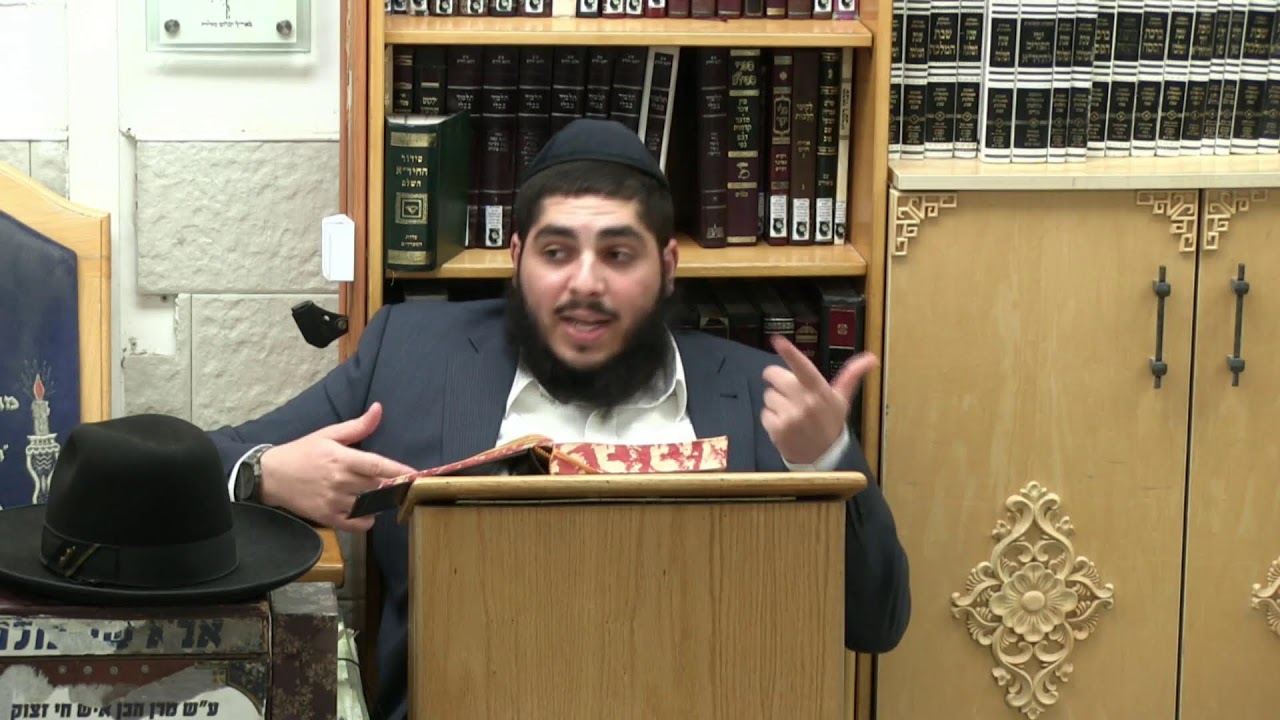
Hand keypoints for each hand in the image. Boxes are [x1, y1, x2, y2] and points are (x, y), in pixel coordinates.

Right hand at [259, 402, 414, 531]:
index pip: (378, 465)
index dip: (399, 470)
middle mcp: (339, 481)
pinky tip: (367, 511)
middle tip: (403, 485)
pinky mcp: (327, 517)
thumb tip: (378, 409)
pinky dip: (366, 520)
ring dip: (379, 502)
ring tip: (381, 495)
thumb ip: (358, 426)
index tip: (417, 474)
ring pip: (369, 505)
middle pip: (377, 486)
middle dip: (392, 486)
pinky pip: (356, 524)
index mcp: (342, 458)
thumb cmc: (303, 452)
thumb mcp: (329, 434)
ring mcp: (333, 501)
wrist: (271, 475)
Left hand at [761, 335, 877, 465]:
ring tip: (791, 414)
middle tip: (788, 393)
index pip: (803, 367)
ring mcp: (791, 416)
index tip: (777, 340)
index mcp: (820, 391)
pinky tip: (785, 426)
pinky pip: (764, 414)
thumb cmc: (830, 422)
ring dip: (776, 403)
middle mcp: (805, 402)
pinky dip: (771, 419)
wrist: (823, 456)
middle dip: (777, 381)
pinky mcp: (778, 430)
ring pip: (768, 396)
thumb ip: (852, 375)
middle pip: (774, 376)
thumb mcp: (842, 399)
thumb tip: (871, 358)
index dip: (790, 352)